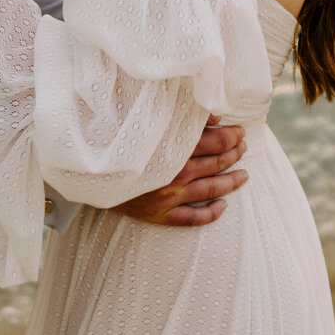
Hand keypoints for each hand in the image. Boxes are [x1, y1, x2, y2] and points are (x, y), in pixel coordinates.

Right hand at [113, 117, 247, 226]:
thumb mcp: (150, 121)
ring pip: (211, 190)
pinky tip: (224, 207)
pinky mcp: (159, 215)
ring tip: (244, 175)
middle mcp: (174, 173)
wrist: (90, 168)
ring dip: (232, 182)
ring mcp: (168, 197)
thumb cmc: (120, 138)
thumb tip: (215, 116)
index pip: (215, 142)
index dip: (232, 136)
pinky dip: (211, 214)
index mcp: (173, 147)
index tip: (240, 131)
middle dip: (235, 154)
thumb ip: (184, 117)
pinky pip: (193, 219)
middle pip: (216, 164)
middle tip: (244, 147)